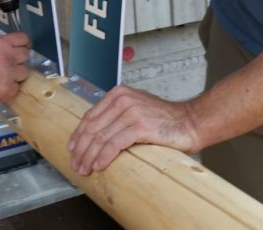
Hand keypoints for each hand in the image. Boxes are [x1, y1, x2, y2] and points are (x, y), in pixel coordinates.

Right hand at [0, 33, 30, 105]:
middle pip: (26, 56)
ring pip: (24, 73)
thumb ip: (0, 47)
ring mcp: (9, 74)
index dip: (24, 44)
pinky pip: (16, 88)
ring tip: (4, 77)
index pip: (24, 39)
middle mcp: (9, 57)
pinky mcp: (7, 90)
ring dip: (16, 75)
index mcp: (2, 43)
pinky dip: (9, 88)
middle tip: (11, 64)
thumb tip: (11, 52)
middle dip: (20, 59)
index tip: (23, 48)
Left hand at [68, 85, 200, 174]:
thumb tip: (96, 133)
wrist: (190, 122)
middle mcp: (122, 99)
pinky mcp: (139, 126)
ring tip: (84, 168)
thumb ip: (117, 114)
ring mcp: (130, 112)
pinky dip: (104, 156)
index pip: (91, 116)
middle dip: (81, 148)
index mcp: (118, 94)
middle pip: (93, 127)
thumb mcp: (135, 108)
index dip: (79, 134)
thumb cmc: (164, 119)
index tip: (72, 148)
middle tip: (76, 163)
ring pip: (101, 137)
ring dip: (90, 156)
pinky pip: (115, 144)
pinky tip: (98, 165)